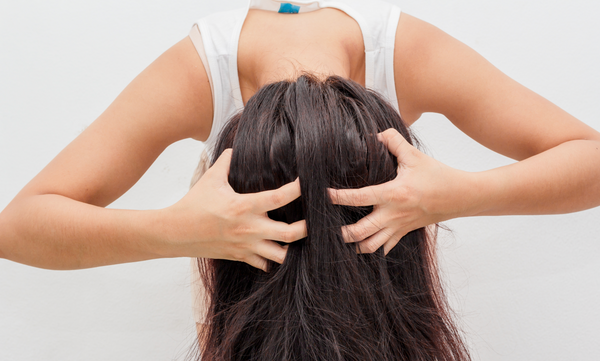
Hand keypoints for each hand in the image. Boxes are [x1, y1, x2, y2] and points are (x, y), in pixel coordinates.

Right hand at [164, 149, 306, 270]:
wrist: (175, 232)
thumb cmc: (193, 204)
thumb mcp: (210, 178)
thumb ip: (226, 161)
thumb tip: (233, 148)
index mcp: (244, 206)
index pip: (279, 198)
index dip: (297, 189)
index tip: (307, 183)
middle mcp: (250, 228)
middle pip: (291, 233)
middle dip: (307, 228)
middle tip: (314, 219)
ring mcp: (246, 245)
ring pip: (281, 256)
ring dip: (293, 248)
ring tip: (299, 240)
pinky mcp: (240, 256)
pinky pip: (264, 264)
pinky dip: (273, 260)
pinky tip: (277, 250)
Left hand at [328, 128, 473, 253]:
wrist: (461, 196)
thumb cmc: (438, 175)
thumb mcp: (415, 155)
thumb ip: (393, 141)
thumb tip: (375, 134)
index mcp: (394, 193)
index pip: (359, 197)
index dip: (339, 197)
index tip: (324, 195)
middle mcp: (394, 214)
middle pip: (361, 231)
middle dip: (342, 233)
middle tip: (326, 227)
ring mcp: (399, 226)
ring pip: (371, 246)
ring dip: (355, 245)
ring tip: (342, 240)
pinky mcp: (405, 232)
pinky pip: (385, 248)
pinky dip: (372, 249)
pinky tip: (360, 246)